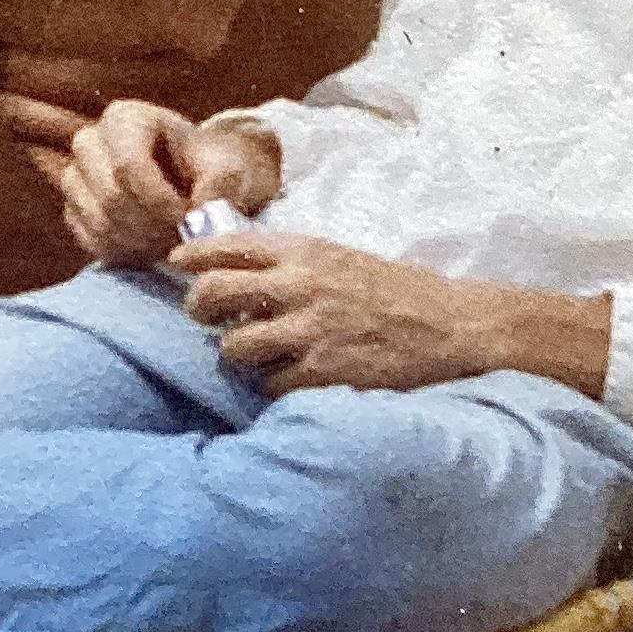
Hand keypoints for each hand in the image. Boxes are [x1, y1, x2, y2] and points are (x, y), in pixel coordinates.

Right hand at [61, 101, 280, 266]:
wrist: (194, 180)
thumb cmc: (209, 166)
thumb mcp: (227, 167)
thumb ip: (220, 186)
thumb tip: (199, 219)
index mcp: (125, 117)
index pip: (128, 166)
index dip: (159, 201)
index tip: (188, 218)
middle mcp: (91, 141)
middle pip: (111, 196)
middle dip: (152, 226)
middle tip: (183, 236)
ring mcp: (76, 176)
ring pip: (99, 222)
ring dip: (140, 242)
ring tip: (173, 242)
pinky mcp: (73, 209)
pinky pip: (91, 240)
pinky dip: (124, 252)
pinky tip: (151, 248)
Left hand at [168, 234, 500, 393]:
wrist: (453, 327)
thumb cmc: (398, 292)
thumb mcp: (342, 259)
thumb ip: (292, 262)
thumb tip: (237, 271)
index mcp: (304, 251)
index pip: (225, 246)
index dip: (193, 256)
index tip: (179, 264)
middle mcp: (298, 286)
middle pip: (212, 294)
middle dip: (199, 309)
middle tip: (207, 319)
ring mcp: (308, 331)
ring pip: (233, 348)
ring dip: (239, 355)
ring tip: (259, 355)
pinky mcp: (320, 372)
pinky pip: (268, 384)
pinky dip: (273, 385)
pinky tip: (291, 378)